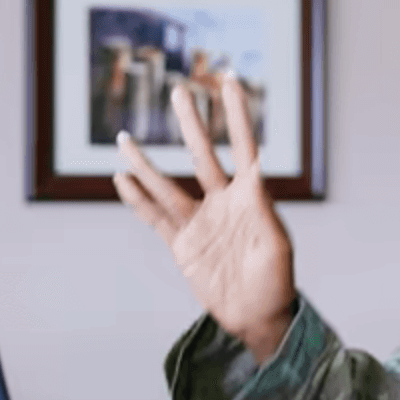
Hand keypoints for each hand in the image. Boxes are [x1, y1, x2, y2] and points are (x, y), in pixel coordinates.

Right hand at [114, 74, 295, 363]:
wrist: (257, 319)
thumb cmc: (276, 283)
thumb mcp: (275, 246)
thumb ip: (264, 209)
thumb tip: (256, 169)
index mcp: (251, 198)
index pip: (243, 145)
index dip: (237, 113)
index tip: (230, 80)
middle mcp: (223, 203)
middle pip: (202, 155)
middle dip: (192, 123)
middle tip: (180, 90)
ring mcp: (200, 222)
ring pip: (168, 185)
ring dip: (146, 162)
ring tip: (124, 138)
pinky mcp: (182, 245)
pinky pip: (156, 217)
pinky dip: (138, 200)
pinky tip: (122, 179)